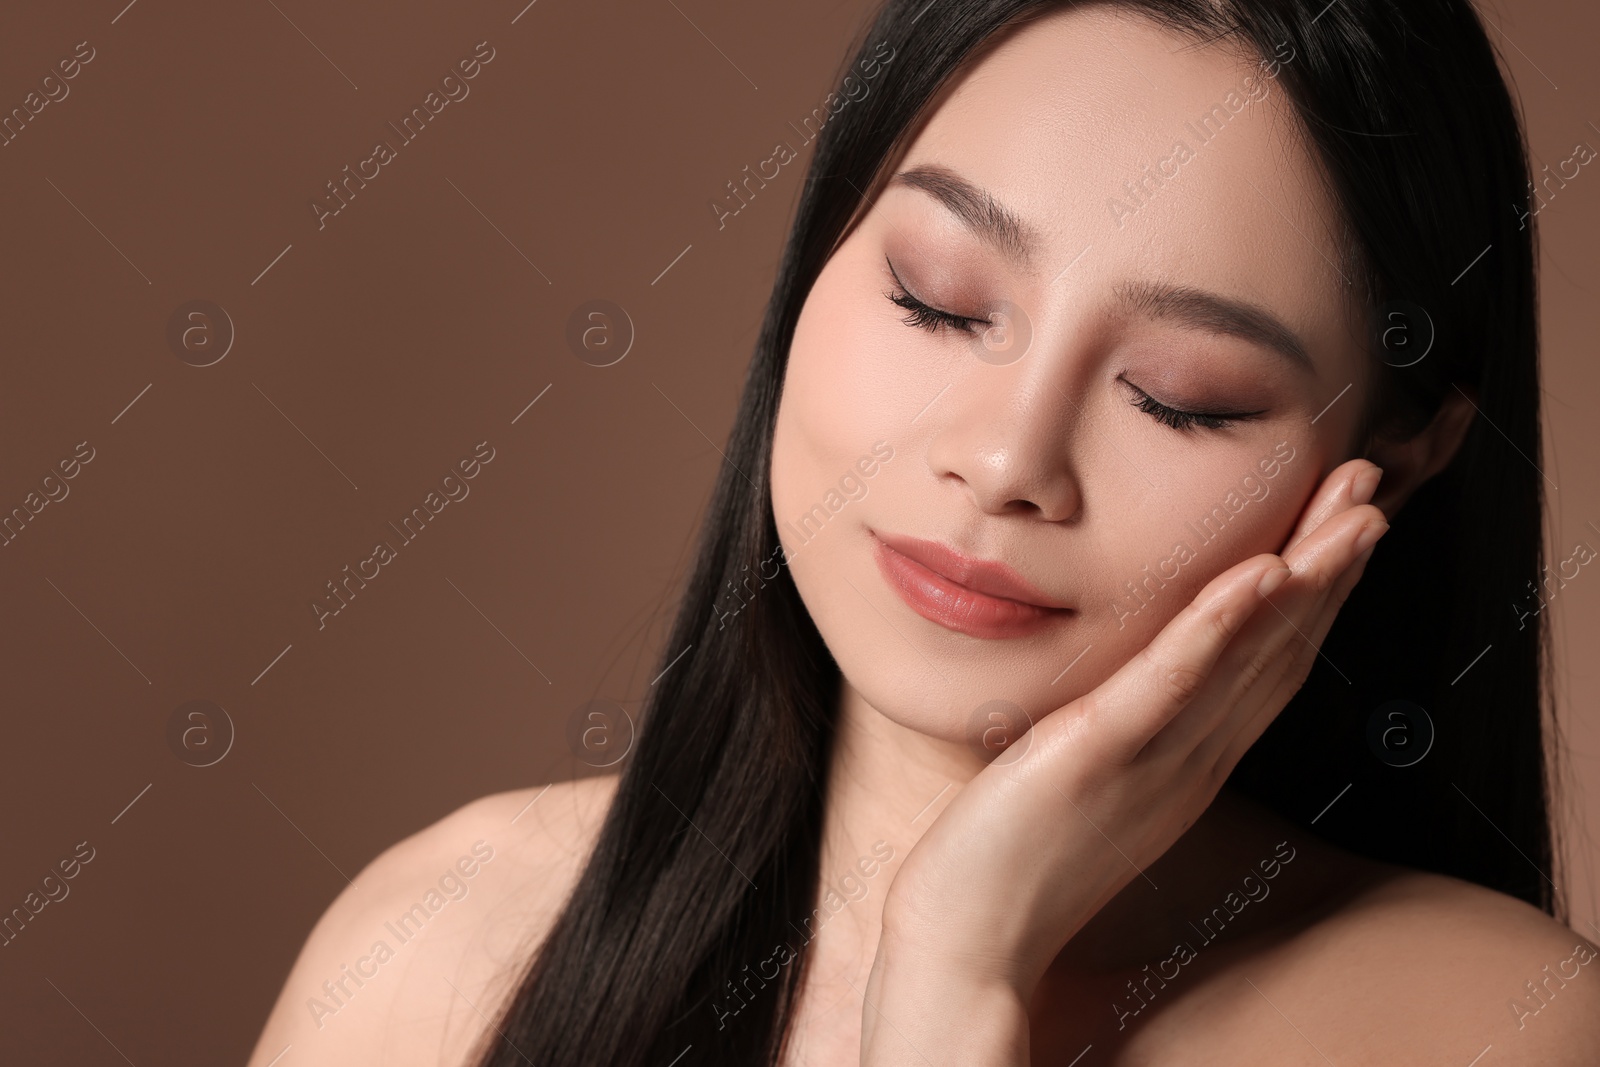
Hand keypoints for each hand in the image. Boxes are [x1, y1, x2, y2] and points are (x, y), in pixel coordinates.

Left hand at [859, 458, 1388, 1065]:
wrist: (970, 938)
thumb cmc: (1019, 855)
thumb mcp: (1092, 777)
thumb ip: (1127, 728)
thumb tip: (1134, 683)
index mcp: (1191, 758)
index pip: (1270, 661)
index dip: (1317, 588)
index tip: (1345, 518)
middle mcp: (1192, 757)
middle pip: (1283, 647)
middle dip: (1333, 563)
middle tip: (1371, 482)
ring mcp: (1155, 759)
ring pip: (1252, 657)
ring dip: (1308, 578)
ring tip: (1353, 508)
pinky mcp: (1101, 756)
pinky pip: (1171, 685)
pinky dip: (1219, 628)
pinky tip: (1260, 575)